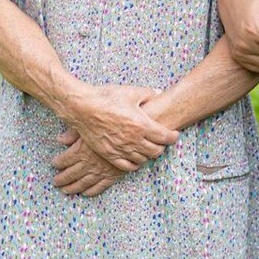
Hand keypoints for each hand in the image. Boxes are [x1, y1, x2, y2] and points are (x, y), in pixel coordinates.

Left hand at [51, 128, 124, 195]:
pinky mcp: (112, 176)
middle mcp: (89, 163)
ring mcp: (100, 171)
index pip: (64, 160)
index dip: (57, 163)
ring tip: (66, 190)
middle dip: (61, 179)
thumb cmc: (112, 126)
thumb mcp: (90, 125)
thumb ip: (73, 133)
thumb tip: (60, 139)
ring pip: (82, 183)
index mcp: (82, 150)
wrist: (134, 134)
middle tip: (56, 182)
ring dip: (73, 188)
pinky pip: (99, 187)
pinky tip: (85, 193)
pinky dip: (91, 192)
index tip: (54, 164)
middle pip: (71, 174)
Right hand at [57, 85, 178, 171]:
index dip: (173, 136)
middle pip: (156, 151)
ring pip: (143, 159)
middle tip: (162, 141)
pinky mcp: (109, 154)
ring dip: (149, 155)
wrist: (84, 107)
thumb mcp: (131, 92)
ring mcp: (121, 149)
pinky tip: (136, 158)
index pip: (164, 136)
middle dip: (162, 147)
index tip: (174, 135)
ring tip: (149, 148)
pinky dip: (135, 163)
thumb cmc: (107, 98)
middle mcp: (133, 139)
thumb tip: (159, 93)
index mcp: (141, 124)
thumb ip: (149, 94)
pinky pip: (127, 166)